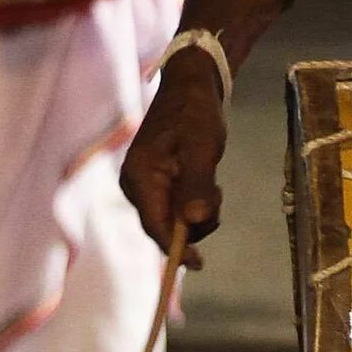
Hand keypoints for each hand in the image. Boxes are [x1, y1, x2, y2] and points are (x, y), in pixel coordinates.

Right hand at [120, 50, 230, 265]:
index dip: (176, 247)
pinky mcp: (155, 185)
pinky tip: (206, 183)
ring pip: (173, 221)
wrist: (191, 87)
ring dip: (198, 213)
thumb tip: (195, 221)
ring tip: (213, 183)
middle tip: (216, 195)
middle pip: (164, 227)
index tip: (199, 264)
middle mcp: (135, 185)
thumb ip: (198, 184)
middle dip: (194, 222)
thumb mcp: (202, 147)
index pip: (154, 224)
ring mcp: (144, 186)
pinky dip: (194, 205)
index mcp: (139, 176)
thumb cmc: (195, 113)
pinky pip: (175, 209)